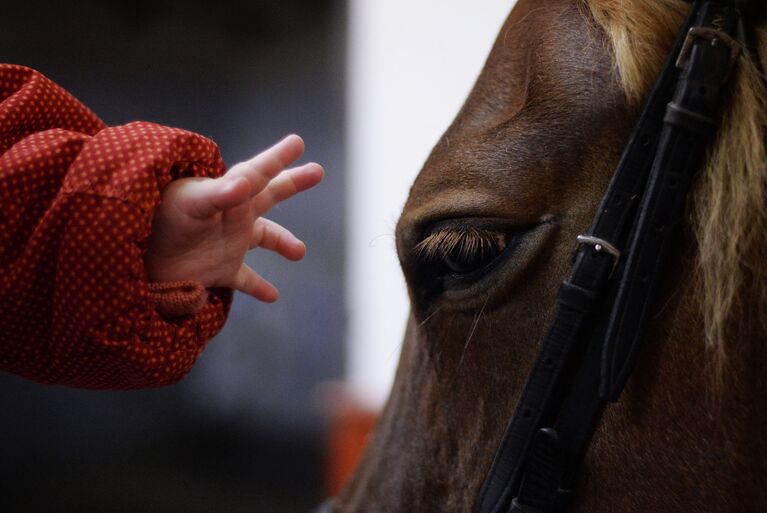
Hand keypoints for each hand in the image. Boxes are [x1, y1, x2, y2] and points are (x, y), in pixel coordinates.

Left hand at [145, 134, 323, 301]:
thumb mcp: (189, 203)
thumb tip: (244, 184)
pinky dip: (259, 287)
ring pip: (263, 237)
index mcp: (228, 195)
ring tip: (299, 251)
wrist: (135, 257)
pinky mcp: (219, 270)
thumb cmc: (159, 219)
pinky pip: (245, 279)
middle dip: (291, 183)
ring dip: (283, 242)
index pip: (259, 172)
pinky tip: (273, 296)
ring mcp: (228, 243)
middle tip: (317, 171)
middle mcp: (232, 217)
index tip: (297, 142)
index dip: (278, 158)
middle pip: (269, 196)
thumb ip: (219, 194)